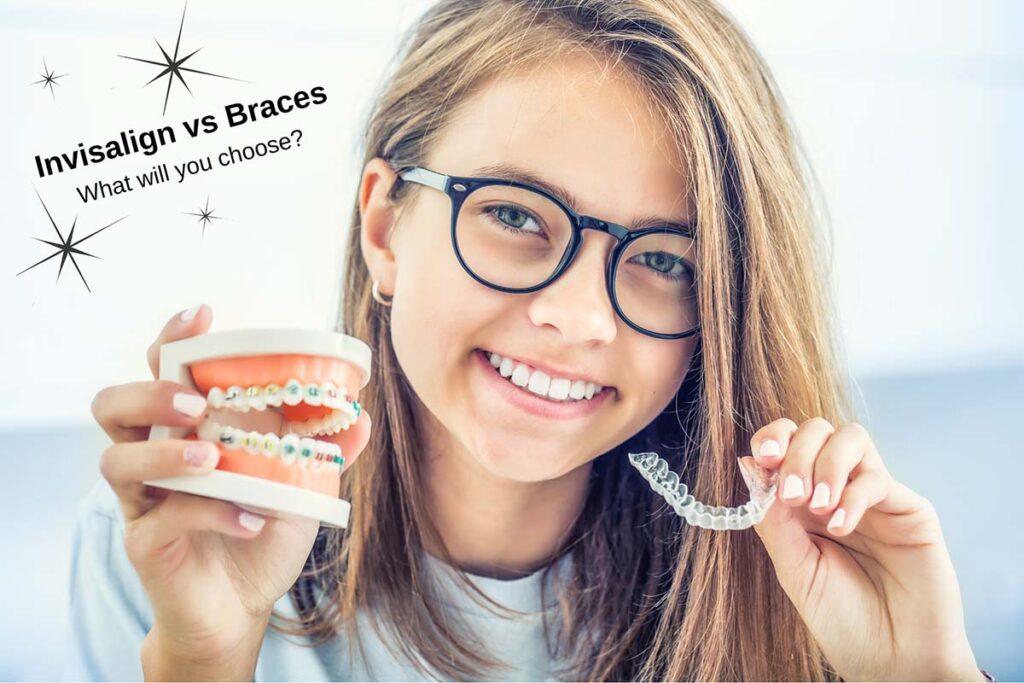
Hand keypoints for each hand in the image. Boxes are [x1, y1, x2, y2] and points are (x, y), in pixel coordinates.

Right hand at [90, 305, 370, 674]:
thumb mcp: (300, 485)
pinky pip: (163, 517)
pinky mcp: (145, 542)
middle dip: (150, 393)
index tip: (203, 315)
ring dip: (165, 452)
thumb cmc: (261, 530)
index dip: (173, 337)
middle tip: (196, 404)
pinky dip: (210, 513)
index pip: (161, 369)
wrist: (241, 605)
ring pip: (116, 459)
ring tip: (212, 459)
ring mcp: (144, 499)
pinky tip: (250, 519)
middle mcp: (154, 454)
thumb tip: (361, 417)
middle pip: (113, 405)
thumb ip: (324, 448)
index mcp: (187, 427)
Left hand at [738, 417, 983, 680]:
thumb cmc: (841, 618)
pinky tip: (842, 527)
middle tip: (792, 496)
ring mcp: (873, 495)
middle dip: (798, 452)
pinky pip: (877, 477)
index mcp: (802, 501)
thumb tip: (748, 465)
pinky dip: (853, 495)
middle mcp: (837, 488)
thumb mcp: (793, 568)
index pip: (786, 442)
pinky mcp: (908, 508)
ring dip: (826, 464)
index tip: (764, 460)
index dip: (772, 439)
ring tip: (817, 507)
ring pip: (851, 437)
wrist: (892, 659)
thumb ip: (772, 519)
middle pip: (817, 430)